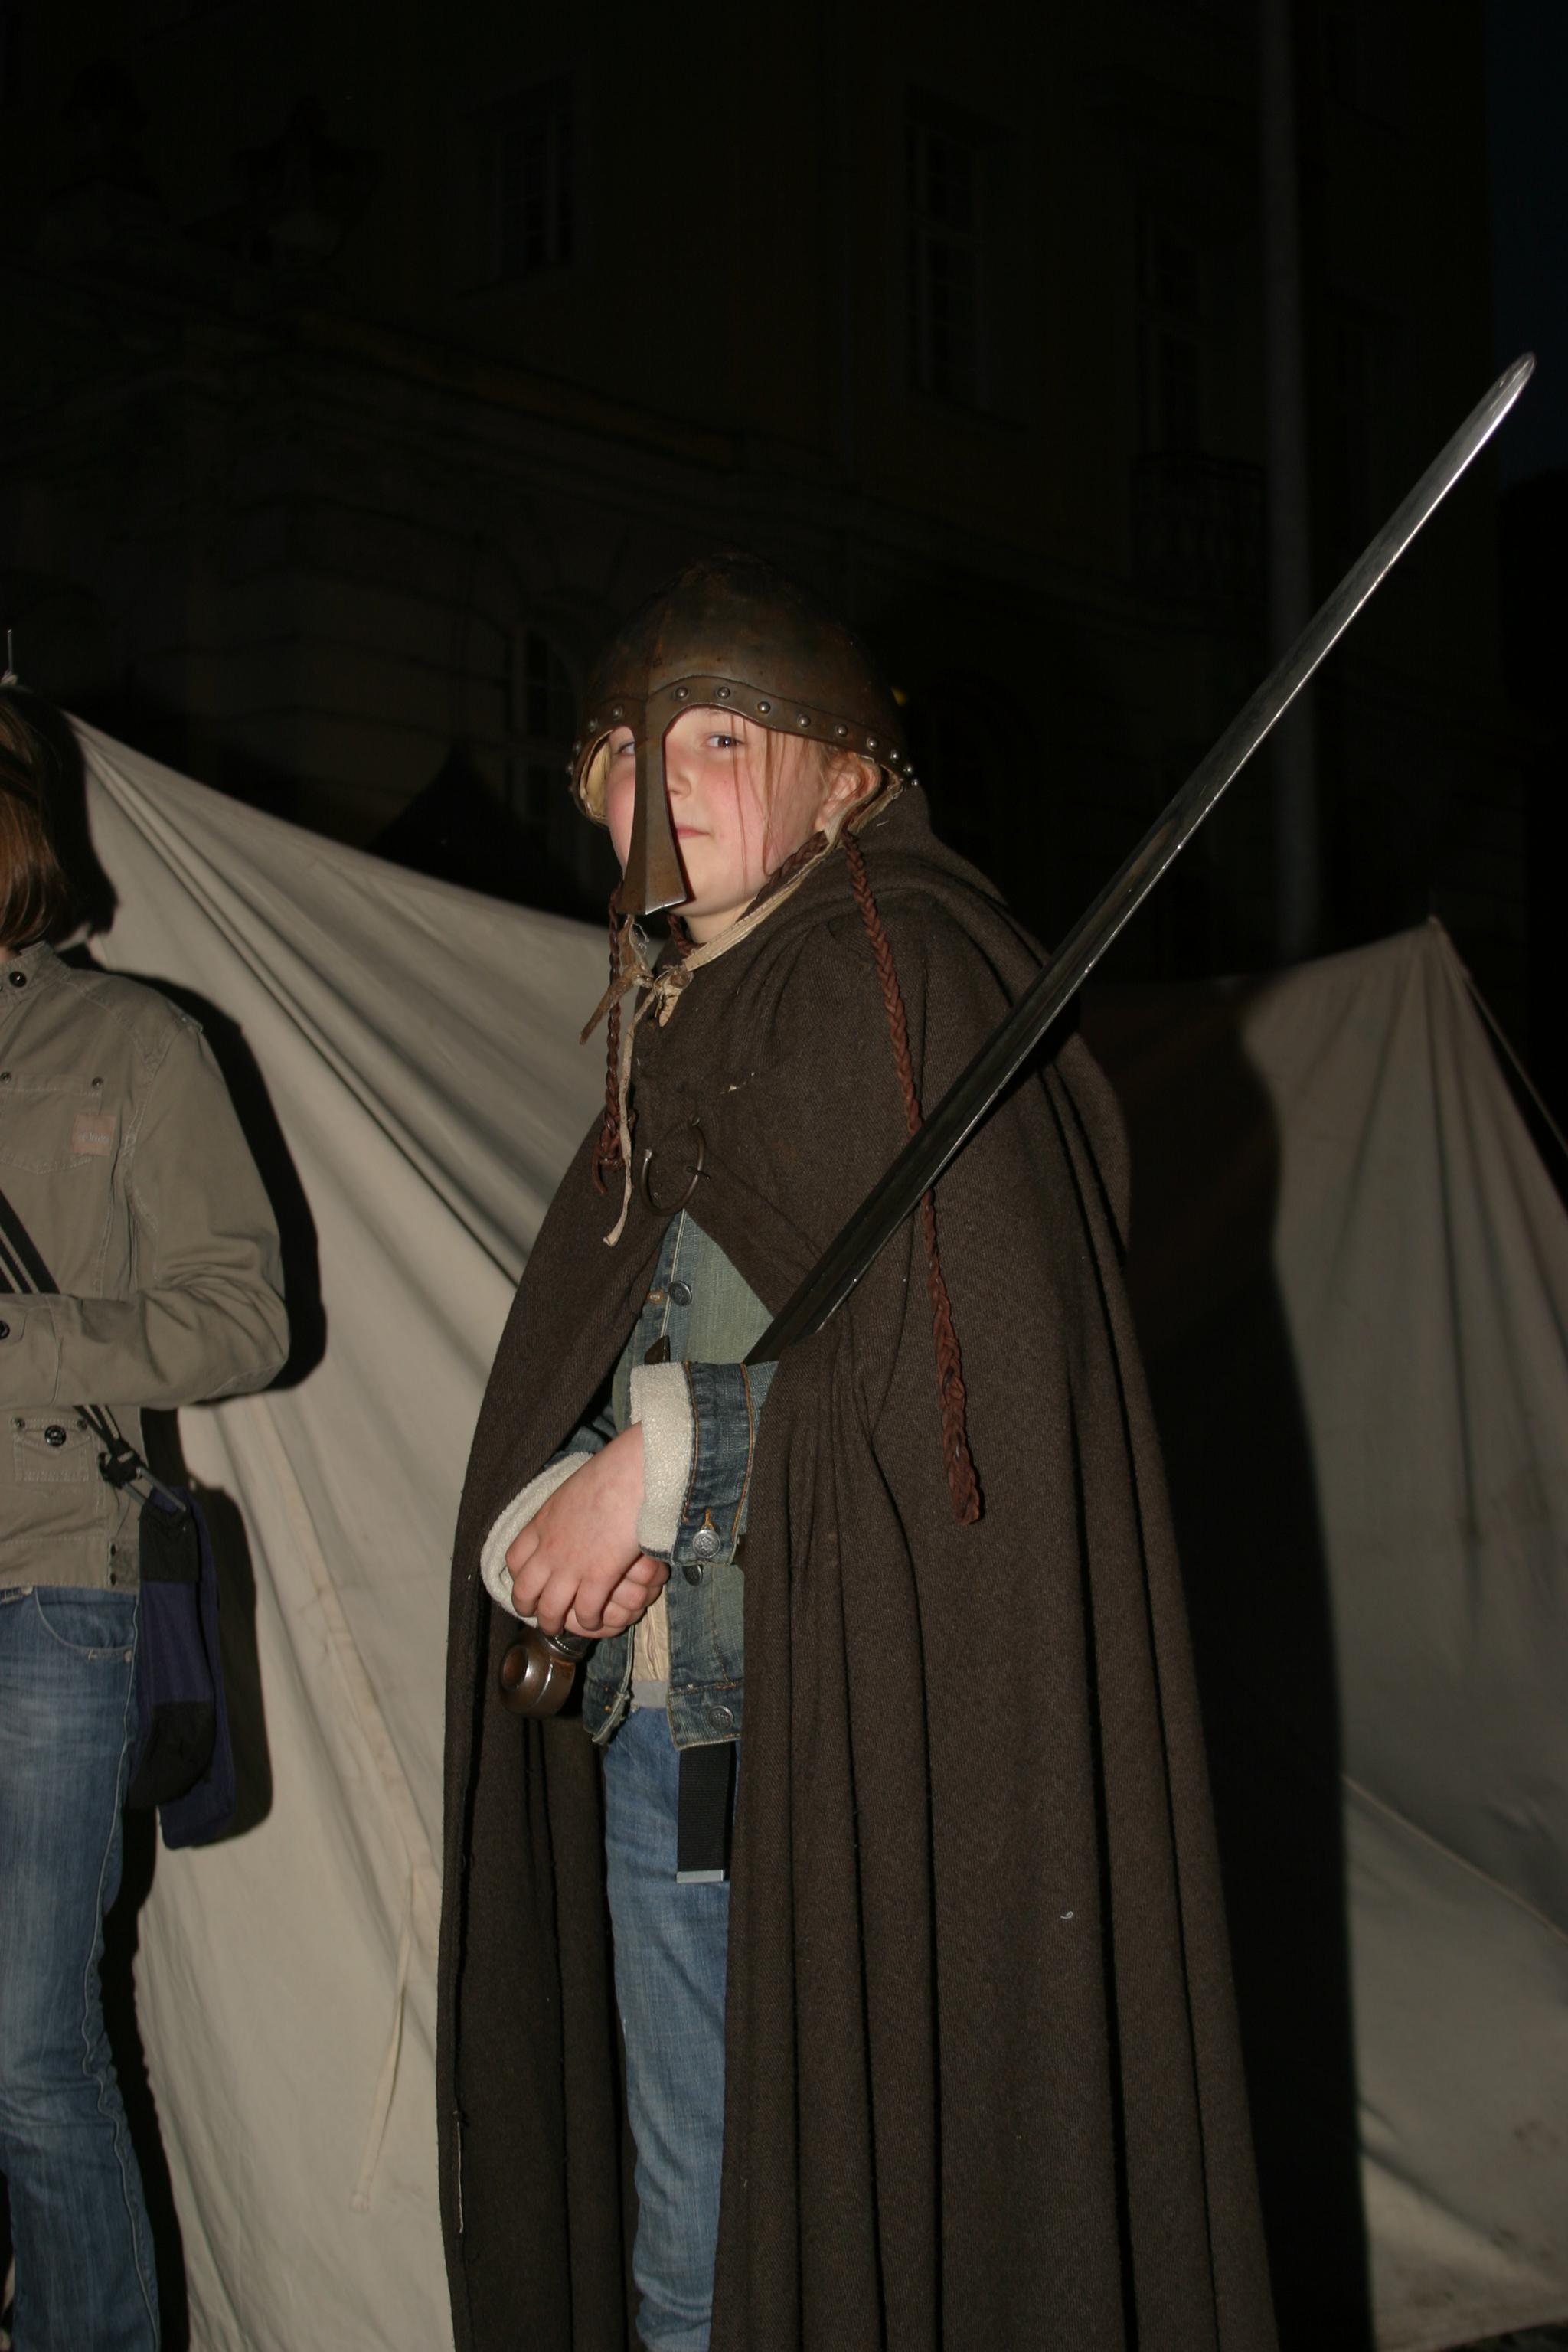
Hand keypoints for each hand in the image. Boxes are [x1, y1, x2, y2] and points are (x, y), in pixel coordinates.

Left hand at [506, 1426, 667, 1637]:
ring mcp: (571, 1565)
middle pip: (525, 1590)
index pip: (514, 1559)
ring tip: (560, 1629)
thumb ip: (565, 1511)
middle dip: (527, 1607)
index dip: (517, 1577)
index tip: (525, 1584)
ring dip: (554, 1622)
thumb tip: (571, 1515)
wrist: (634, 1474)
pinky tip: (594, 1620)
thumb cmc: (612, 1474)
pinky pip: (585, 1611)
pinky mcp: (597, 1576)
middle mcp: (549, 1548)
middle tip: (536, 1615)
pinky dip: (588, 1621)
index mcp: (542, 1523)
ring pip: (550, 1608)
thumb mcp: (573, 1490)